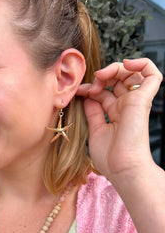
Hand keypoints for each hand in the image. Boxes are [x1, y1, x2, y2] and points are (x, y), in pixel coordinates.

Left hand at [77, 58, 162, 180]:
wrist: (122, 168)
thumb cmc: (110, 158)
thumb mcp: (95, 130)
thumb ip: (93, 112)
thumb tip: (88, 96)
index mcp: (115, 114)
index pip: (105, 91)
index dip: (91, 86)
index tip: (79, 90)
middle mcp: (126, 106)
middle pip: (117, 80)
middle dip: (102, 76)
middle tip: (92, 83)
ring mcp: (135, 102)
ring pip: (132, 73)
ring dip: (116, 68)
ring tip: (103, 76)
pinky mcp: (143, 99)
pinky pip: (152, 74)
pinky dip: (142, 64)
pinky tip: (126, 65)